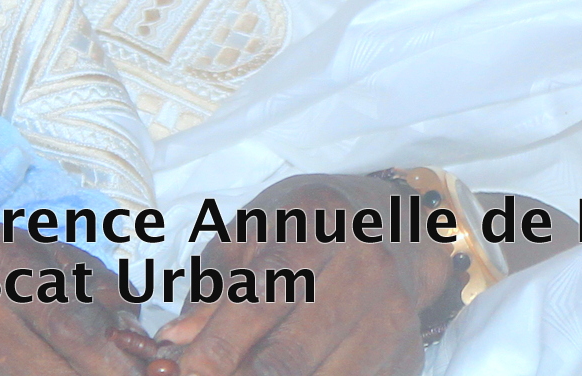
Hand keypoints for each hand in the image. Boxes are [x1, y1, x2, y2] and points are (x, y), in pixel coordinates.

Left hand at [158, 173, 459, 375]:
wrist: (394, 226)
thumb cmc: (308, 228)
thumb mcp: (253, 235)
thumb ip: (214, 288)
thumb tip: (176, 343)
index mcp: (319, 220)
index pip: (260, 298)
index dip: (214, 348)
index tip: (181, 372)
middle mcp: (366, 263)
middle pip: (288, 356)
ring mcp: (392, 311)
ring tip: (246, 369)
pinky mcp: (405, 351)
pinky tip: (293, 371)